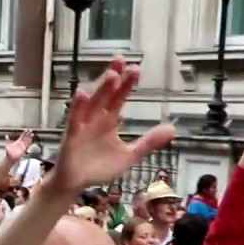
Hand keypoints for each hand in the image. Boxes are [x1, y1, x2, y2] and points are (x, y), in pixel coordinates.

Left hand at [4, 129, 34, 163]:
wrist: (10, 157)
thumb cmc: (9, 152)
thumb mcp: (7, 144)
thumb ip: (7, 140)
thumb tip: (6, 135)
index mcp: (18, 141)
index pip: (22, 136)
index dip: (24, 133)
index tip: (26, 130)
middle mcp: (21, 143)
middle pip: (26, 137)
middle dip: (28, 134)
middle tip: (31, 130)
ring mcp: (23, 146)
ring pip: (27, 141)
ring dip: (30, 137)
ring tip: (32, 134)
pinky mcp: (24, 149)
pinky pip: (27, 145)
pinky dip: (29, 143)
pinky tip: (31, 140)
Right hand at [45, 57, 175, 194]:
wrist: (76, 184)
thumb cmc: (99, 168)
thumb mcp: (129, 155)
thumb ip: (148, 142)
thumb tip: (172, 129)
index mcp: (109, 120)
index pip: (119, 98)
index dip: (127, 84)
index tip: (136, 69)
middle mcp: (95, 118)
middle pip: (106, 94)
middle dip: (113, 78)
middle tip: (121, 60)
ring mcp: (82, 126)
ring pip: (92, 103)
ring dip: (100, 89)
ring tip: (111, 75)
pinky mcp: (71, 137)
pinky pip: (74, 120)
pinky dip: (78, 107)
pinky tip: (82, 95)